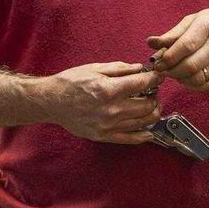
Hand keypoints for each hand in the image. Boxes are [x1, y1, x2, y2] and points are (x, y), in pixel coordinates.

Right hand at [31, 62, 162, 144]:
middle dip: (155, 96)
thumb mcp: (94, 68)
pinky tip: (148, 129)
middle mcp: (111, 109)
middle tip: (152, 91)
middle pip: (148, 105)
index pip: (143, 84)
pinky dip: (144, 135)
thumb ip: (120, 69)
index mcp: (109, 89)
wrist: (51, 102)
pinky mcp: (104, 136)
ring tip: (149, 105)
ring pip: (144, 122)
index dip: (154, 78)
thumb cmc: (69, 83)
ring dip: (152, 112)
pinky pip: (131, 139)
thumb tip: (140, 69)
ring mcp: (108, 125)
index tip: (157, 76)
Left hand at [146, 8, 208, 90]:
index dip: (168, 57)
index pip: (186, 46)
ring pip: (196, 78)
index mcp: (207, 27)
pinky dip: (190, 85)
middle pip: (190, 65)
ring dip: (179, 78)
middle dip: (170, 70)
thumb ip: (172, 33)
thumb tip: (150, 42)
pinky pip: (205, 86)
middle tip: (161, 69)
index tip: (157, 61)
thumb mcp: (194, 19)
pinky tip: (185, 77)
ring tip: (172, 72)